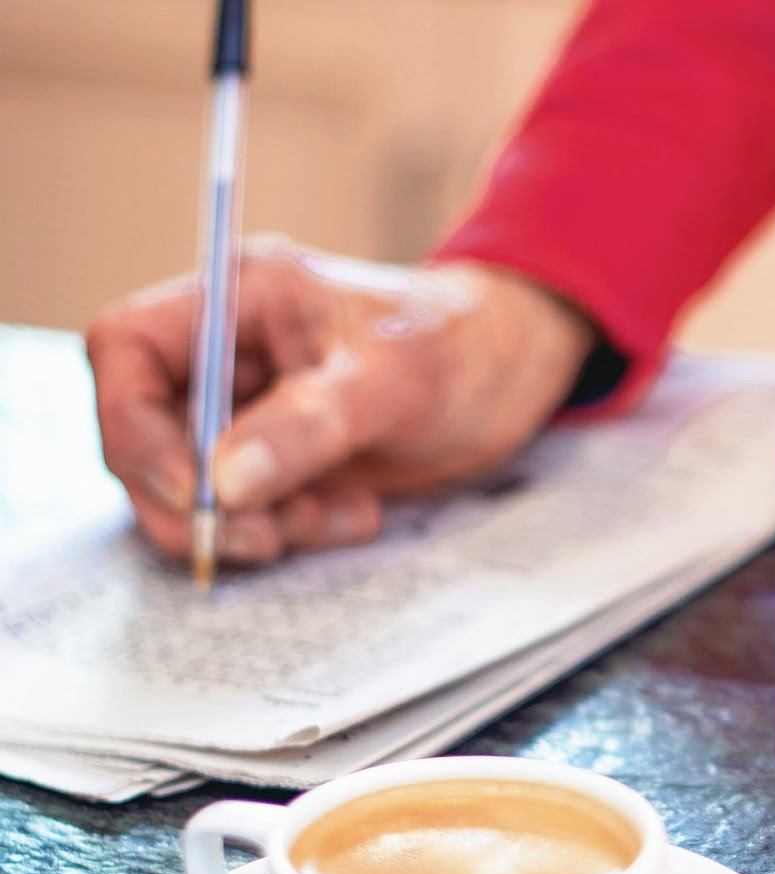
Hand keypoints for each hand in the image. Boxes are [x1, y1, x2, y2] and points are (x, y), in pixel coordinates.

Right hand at [87, 237, 596, 564]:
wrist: (515, 375)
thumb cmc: (461, 346)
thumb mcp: (393, 380)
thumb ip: (307, 426)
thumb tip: (223, 482)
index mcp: (237, 298)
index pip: (124, 348)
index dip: (136, 425)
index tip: (195, 490)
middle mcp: (228, 354)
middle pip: (142, 434)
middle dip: (192, 500)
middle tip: (264, 538)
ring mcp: (250, 412)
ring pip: (193, 488)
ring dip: (253, 524)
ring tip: (338, 516)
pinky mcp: (282, 462)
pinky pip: (251, 513)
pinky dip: (293, 531)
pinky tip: (358, 514)